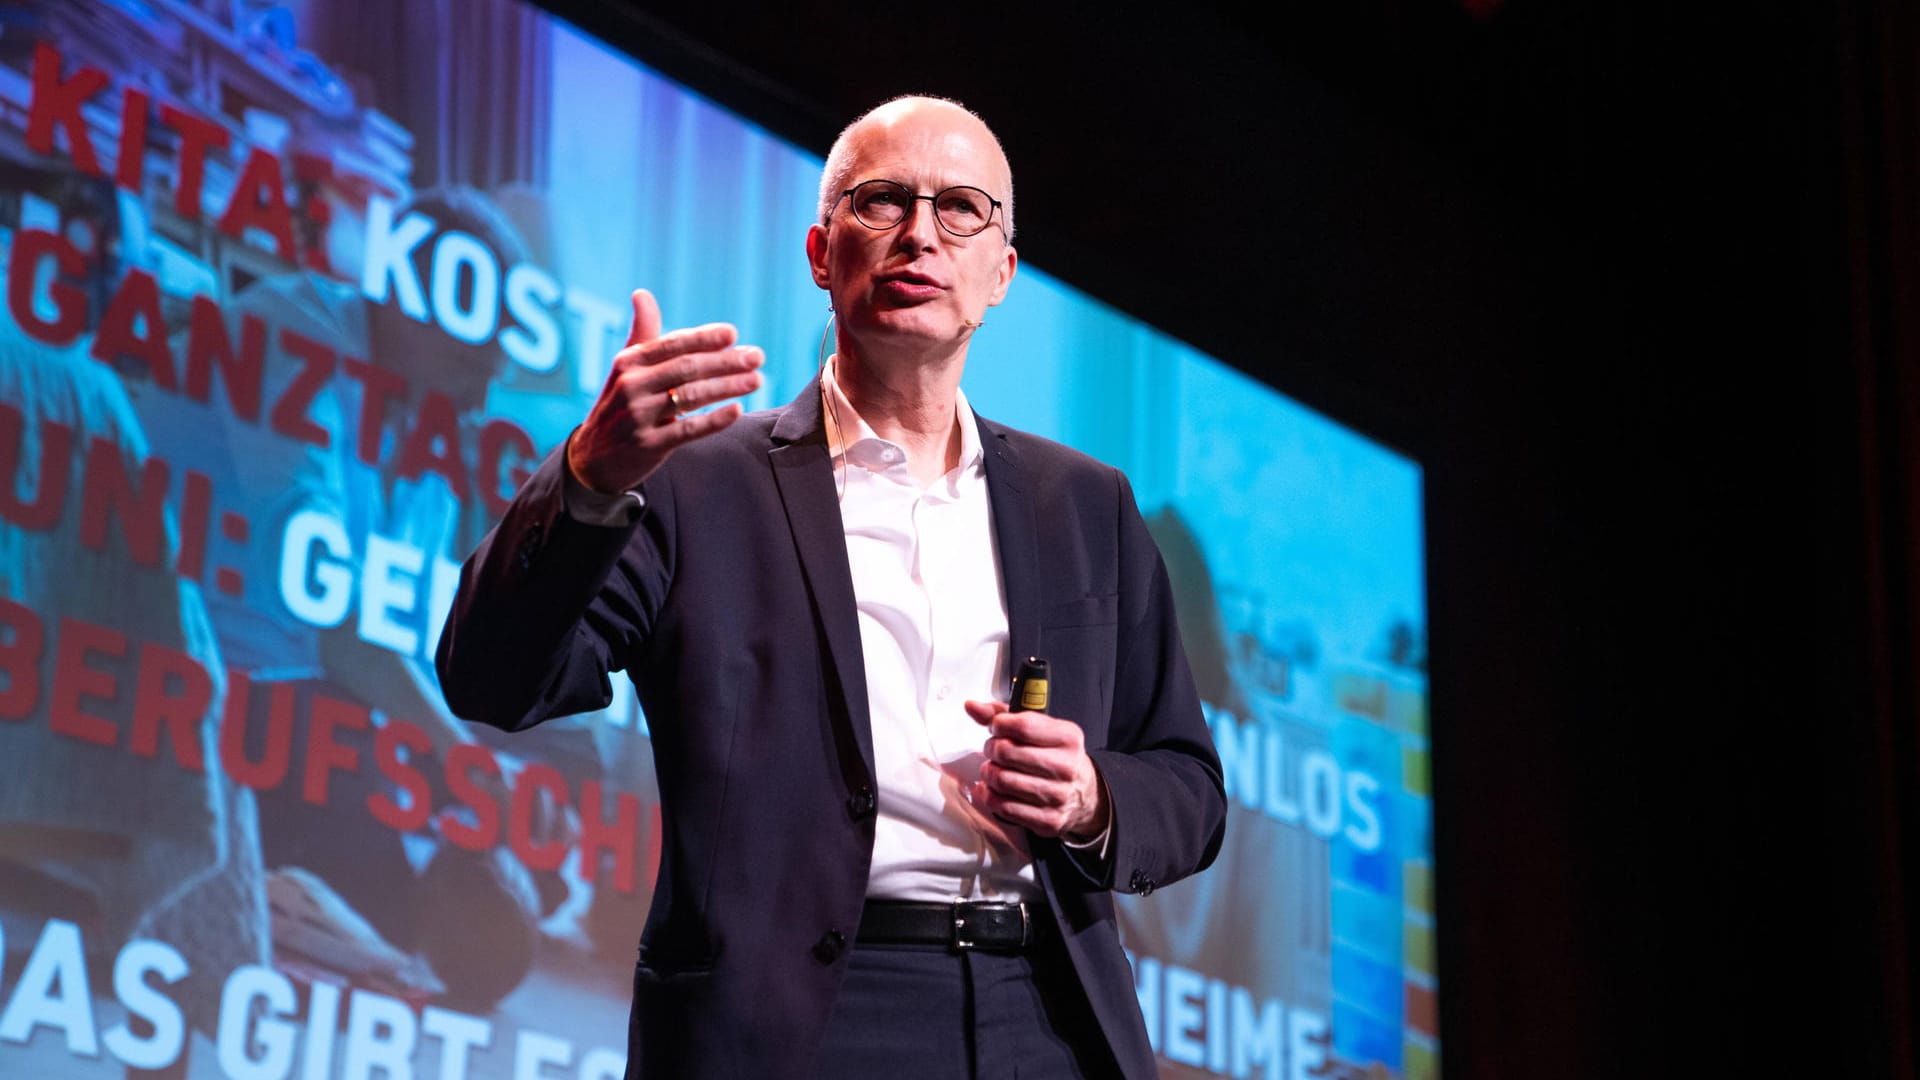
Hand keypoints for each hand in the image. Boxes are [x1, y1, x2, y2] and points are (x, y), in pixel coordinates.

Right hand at [566, 289, 764, 493]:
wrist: (593, 458)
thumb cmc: (619, 405)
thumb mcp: (625, 368)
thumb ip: (642, 333)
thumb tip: (642, 293)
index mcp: (628, 362)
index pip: (672, 344)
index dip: (704, 338)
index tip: (733, 334)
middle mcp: (631, 386)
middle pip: (687, 368)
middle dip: (726, 361)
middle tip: (758, 357)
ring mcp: (638, 416)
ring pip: (691, 396)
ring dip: (728, 387)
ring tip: (756, 380)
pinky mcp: (648, 445)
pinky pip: (687, 430)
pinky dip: (714, 420)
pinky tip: (737, 411)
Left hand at [964, 699, 1107, 839]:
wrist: (1082, 794)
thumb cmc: (1054, 755)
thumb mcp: (1038, 729)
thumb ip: (1003, 715)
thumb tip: (971, 706)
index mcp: (1067, 737)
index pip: (1021, 725)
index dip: (999, 725)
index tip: (997, 728)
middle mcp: (1066, 766)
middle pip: (1006, 752)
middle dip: (991, 749)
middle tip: (994, 751)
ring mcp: (1058, 795)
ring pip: (1001, 780)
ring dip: (988, 773)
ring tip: (993, 770)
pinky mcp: (1048, 820)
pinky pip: (1002, 807)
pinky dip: (990, 796)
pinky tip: (994, 790)